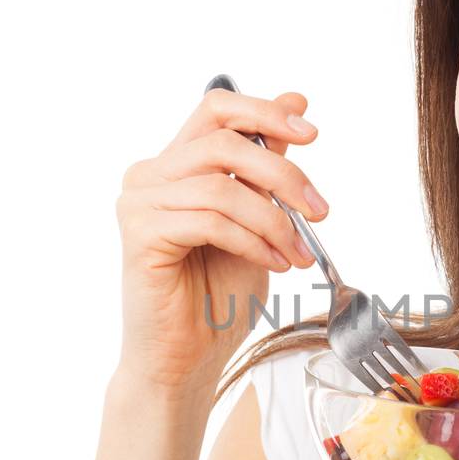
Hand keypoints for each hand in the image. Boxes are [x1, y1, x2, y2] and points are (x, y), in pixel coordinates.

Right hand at [113, 87, 327, 392]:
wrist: (188, 358)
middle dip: (284, 175)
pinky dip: (253, 241)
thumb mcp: (258, 217)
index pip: (216, 108)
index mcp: (175, 163)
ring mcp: (139, 203)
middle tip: (319, 211)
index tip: (311, 133)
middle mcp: (149, 174)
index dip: (265, 112)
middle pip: (224, 142)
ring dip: (274, 221)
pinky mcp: (140, 234)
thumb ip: (268, 164)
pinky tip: (272, 263)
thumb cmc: (217, 293)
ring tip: (297, 254)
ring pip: (222, 187)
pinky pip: (210, 221)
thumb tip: (296, 101)